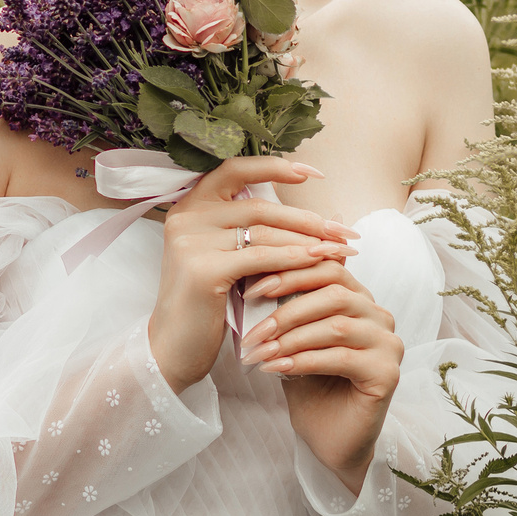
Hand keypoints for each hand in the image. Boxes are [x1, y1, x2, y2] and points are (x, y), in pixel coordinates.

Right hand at [148, 157, 358, 394]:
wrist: (173, 348)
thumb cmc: (207, 306)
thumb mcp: (230, 260)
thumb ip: (258, 235)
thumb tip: (322, 220)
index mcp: (191, 206)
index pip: (235, 169)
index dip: (275, 166)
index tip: (313, 173)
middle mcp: (187, 216)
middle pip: (260, 206)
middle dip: (307, 219)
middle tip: (343, 232)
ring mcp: (191, 240)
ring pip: (264, 231)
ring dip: (308, 240)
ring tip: (339, 249)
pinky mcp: (202, 268)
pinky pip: (260, 258)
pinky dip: (293, 258)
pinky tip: (317, 261)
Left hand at [239, 259, 401, 493]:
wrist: (329, 441)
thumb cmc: (311, 388)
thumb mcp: (293, 342)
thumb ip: (285, 311)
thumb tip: (251, 278)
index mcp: (360, 301)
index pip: (329, 269)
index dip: (290, 273)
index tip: (251, 288)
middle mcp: (380, 317)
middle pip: (334, 292)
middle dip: (286, 310)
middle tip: (251, 331)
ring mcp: (389, 345)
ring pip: (337, 325)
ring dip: (290, 338)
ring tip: (259, 352)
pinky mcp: (387, 374)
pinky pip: (341, 358)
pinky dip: (303, 361)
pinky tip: (275, 369)